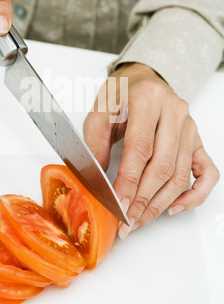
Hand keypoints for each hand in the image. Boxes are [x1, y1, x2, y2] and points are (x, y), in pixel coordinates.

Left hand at [83, 62, 219, 237]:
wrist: (142, 80)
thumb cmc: (120, 95)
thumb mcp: (99, 111)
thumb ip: (95, 143)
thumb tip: (97, 180)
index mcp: (148, 100)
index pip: (141, 148)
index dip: (129, 180)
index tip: (119, 205)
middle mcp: (175, 112)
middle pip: (163, 166)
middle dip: (143, 199)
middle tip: (126, 222)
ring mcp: (190, 128)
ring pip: (181, 174)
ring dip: (160, 203)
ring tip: (139, 220)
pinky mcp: (197, 140)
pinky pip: (207, 173)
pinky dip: (195, 195)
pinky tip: (174, 207)